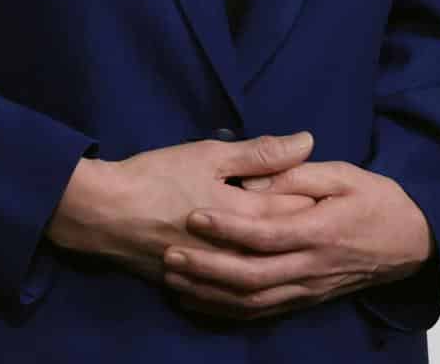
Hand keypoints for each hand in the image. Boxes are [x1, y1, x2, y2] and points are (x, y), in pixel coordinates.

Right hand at [44, 132, 317, 280]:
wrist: (105, 213)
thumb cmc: (158, 176)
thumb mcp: (210, 154)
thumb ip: (260, 152)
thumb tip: (306, 141)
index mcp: (243, 213)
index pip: (294, 211)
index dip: (316, 204)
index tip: (334, 197)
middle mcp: (235, 250)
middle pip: (283, 246)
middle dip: (305, 235)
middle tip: (325, 226)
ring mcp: (216, 273)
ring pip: (262, 276)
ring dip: (281, 265)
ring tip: (297, 253)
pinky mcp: (196, 285)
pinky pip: (234, 297)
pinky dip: (253, 291)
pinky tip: (263, 284)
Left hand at [163, 161, 433, 319]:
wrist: (409, 244)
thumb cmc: (376, 201)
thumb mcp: (345, 174)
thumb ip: (299, 174)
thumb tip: (256, 179)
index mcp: (320, 231)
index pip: (266, 234)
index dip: (228, 228)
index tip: (195, 215)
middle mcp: (311, 267)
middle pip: (252, 276)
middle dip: (207, 267)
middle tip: (172, 253)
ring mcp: (307, 289)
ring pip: (252, 302)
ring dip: (210, 293)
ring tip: (175, 278)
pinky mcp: (304, 301)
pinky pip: (261, 313)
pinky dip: (227, 311)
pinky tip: (200, 301)